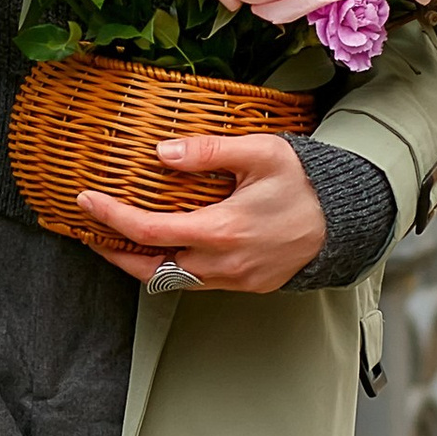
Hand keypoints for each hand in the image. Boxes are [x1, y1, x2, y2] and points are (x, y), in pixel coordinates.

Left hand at [75, 132, 327, 293]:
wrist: (349, 217)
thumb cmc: (307, 182)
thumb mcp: (260, 152)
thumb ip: (208, 151)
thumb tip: (163, 153)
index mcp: (222, 230)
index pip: (149, 232)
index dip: (111, 218)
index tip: (87, 201)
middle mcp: (224, 263)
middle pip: (151, 271)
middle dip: (116, 255)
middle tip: (92, 235)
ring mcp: (236, 278)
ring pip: (174, 282)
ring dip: (144, 264)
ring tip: (123, 241)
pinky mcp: (248, 283)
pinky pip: (199, 282)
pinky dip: (174, 268)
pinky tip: (169, 248)